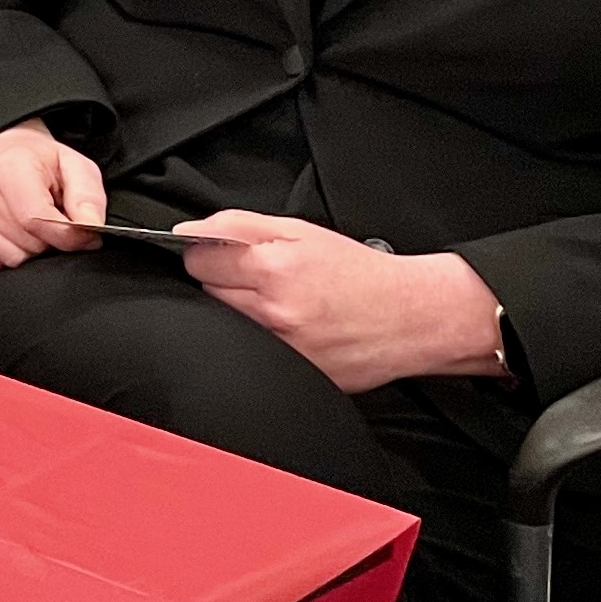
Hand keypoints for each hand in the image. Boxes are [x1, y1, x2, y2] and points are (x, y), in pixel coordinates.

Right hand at [0, 118, 107, 272]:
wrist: (1, 154)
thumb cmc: (38, 164)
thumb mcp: (74, 168)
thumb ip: (87, 198)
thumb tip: (91, 229)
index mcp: (7, 167)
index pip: (36, 219)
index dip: (66, 236)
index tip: (79, 234)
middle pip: (26, 244)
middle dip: (45, 241)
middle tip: (44, 219)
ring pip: (8, 259)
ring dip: (24, 250)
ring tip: (23, 225)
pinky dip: (0, 257)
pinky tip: (3, 233)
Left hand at [178, 213, 509, 392]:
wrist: (413, 317)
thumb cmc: (360, 273)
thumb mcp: (300, 231)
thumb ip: (237, 226)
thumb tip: (188, 232)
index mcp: (275, 270)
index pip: (197, 260)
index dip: (206, 252)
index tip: (220, 253)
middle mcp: (275, 314)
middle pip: (208, 295)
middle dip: (224, 281)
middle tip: (260, 278)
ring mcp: (284, 350)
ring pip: (227, 326)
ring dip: (241, 312)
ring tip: (278, 303)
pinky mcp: (295, 375)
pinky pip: (252, 353)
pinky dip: (261, 339)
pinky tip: (289, 328)